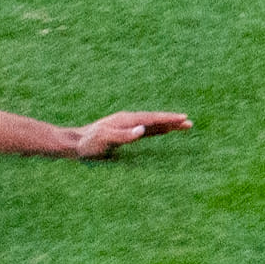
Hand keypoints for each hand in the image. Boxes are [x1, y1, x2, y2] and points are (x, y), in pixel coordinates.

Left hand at [72, 111, 191, 158]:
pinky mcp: (123, 133)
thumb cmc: (88, 144)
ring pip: (151, 124)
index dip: (168, 119)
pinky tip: (163, 131)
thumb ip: (123, 136)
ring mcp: (125, 126)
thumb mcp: (105, 140)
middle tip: (190, 123)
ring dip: (166, 124)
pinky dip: (157, 129)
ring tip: (183, 125)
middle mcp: (127, 120)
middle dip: (172, 121)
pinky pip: (145, 130)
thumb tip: (143, 130)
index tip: (183, 118)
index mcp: (125, 120)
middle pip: (154, 119)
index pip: (151, 118)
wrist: (74, 144)